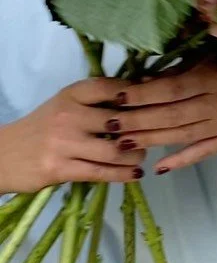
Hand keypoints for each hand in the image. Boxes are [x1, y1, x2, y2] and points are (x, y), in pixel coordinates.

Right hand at [0, 79, 145, 193]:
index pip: (111, 88)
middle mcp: (68, 115)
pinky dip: (124, 174)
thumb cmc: (44, 128)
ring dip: (136, 155)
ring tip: (141, 156)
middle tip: (155, 135)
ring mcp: (64, 143)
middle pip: (120, 120)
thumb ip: (96, 102)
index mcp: (71, 95)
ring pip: (115, 150)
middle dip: (143, 129)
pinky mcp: (61, 168)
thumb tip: (141, 96)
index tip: (156, 101)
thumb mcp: (65, 106)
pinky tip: (136, 174)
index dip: (137, 94)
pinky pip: (102, 172)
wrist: (4, 155)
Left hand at [111, 56, 216, 173]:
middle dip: (139, 121)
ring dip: (151, 140)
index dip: (143, 95)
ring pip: (183, 136)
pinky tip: (159, 167)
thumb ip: (174, 72)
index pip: (172, 90)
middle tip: (111, 125)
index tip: (118, 98)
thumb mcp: (204, 59)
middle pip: (174, 116)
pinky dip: (180, 160)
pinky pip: (203, 152)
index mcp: (215, 78)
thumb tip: (139, 84)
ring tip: (123, 143)